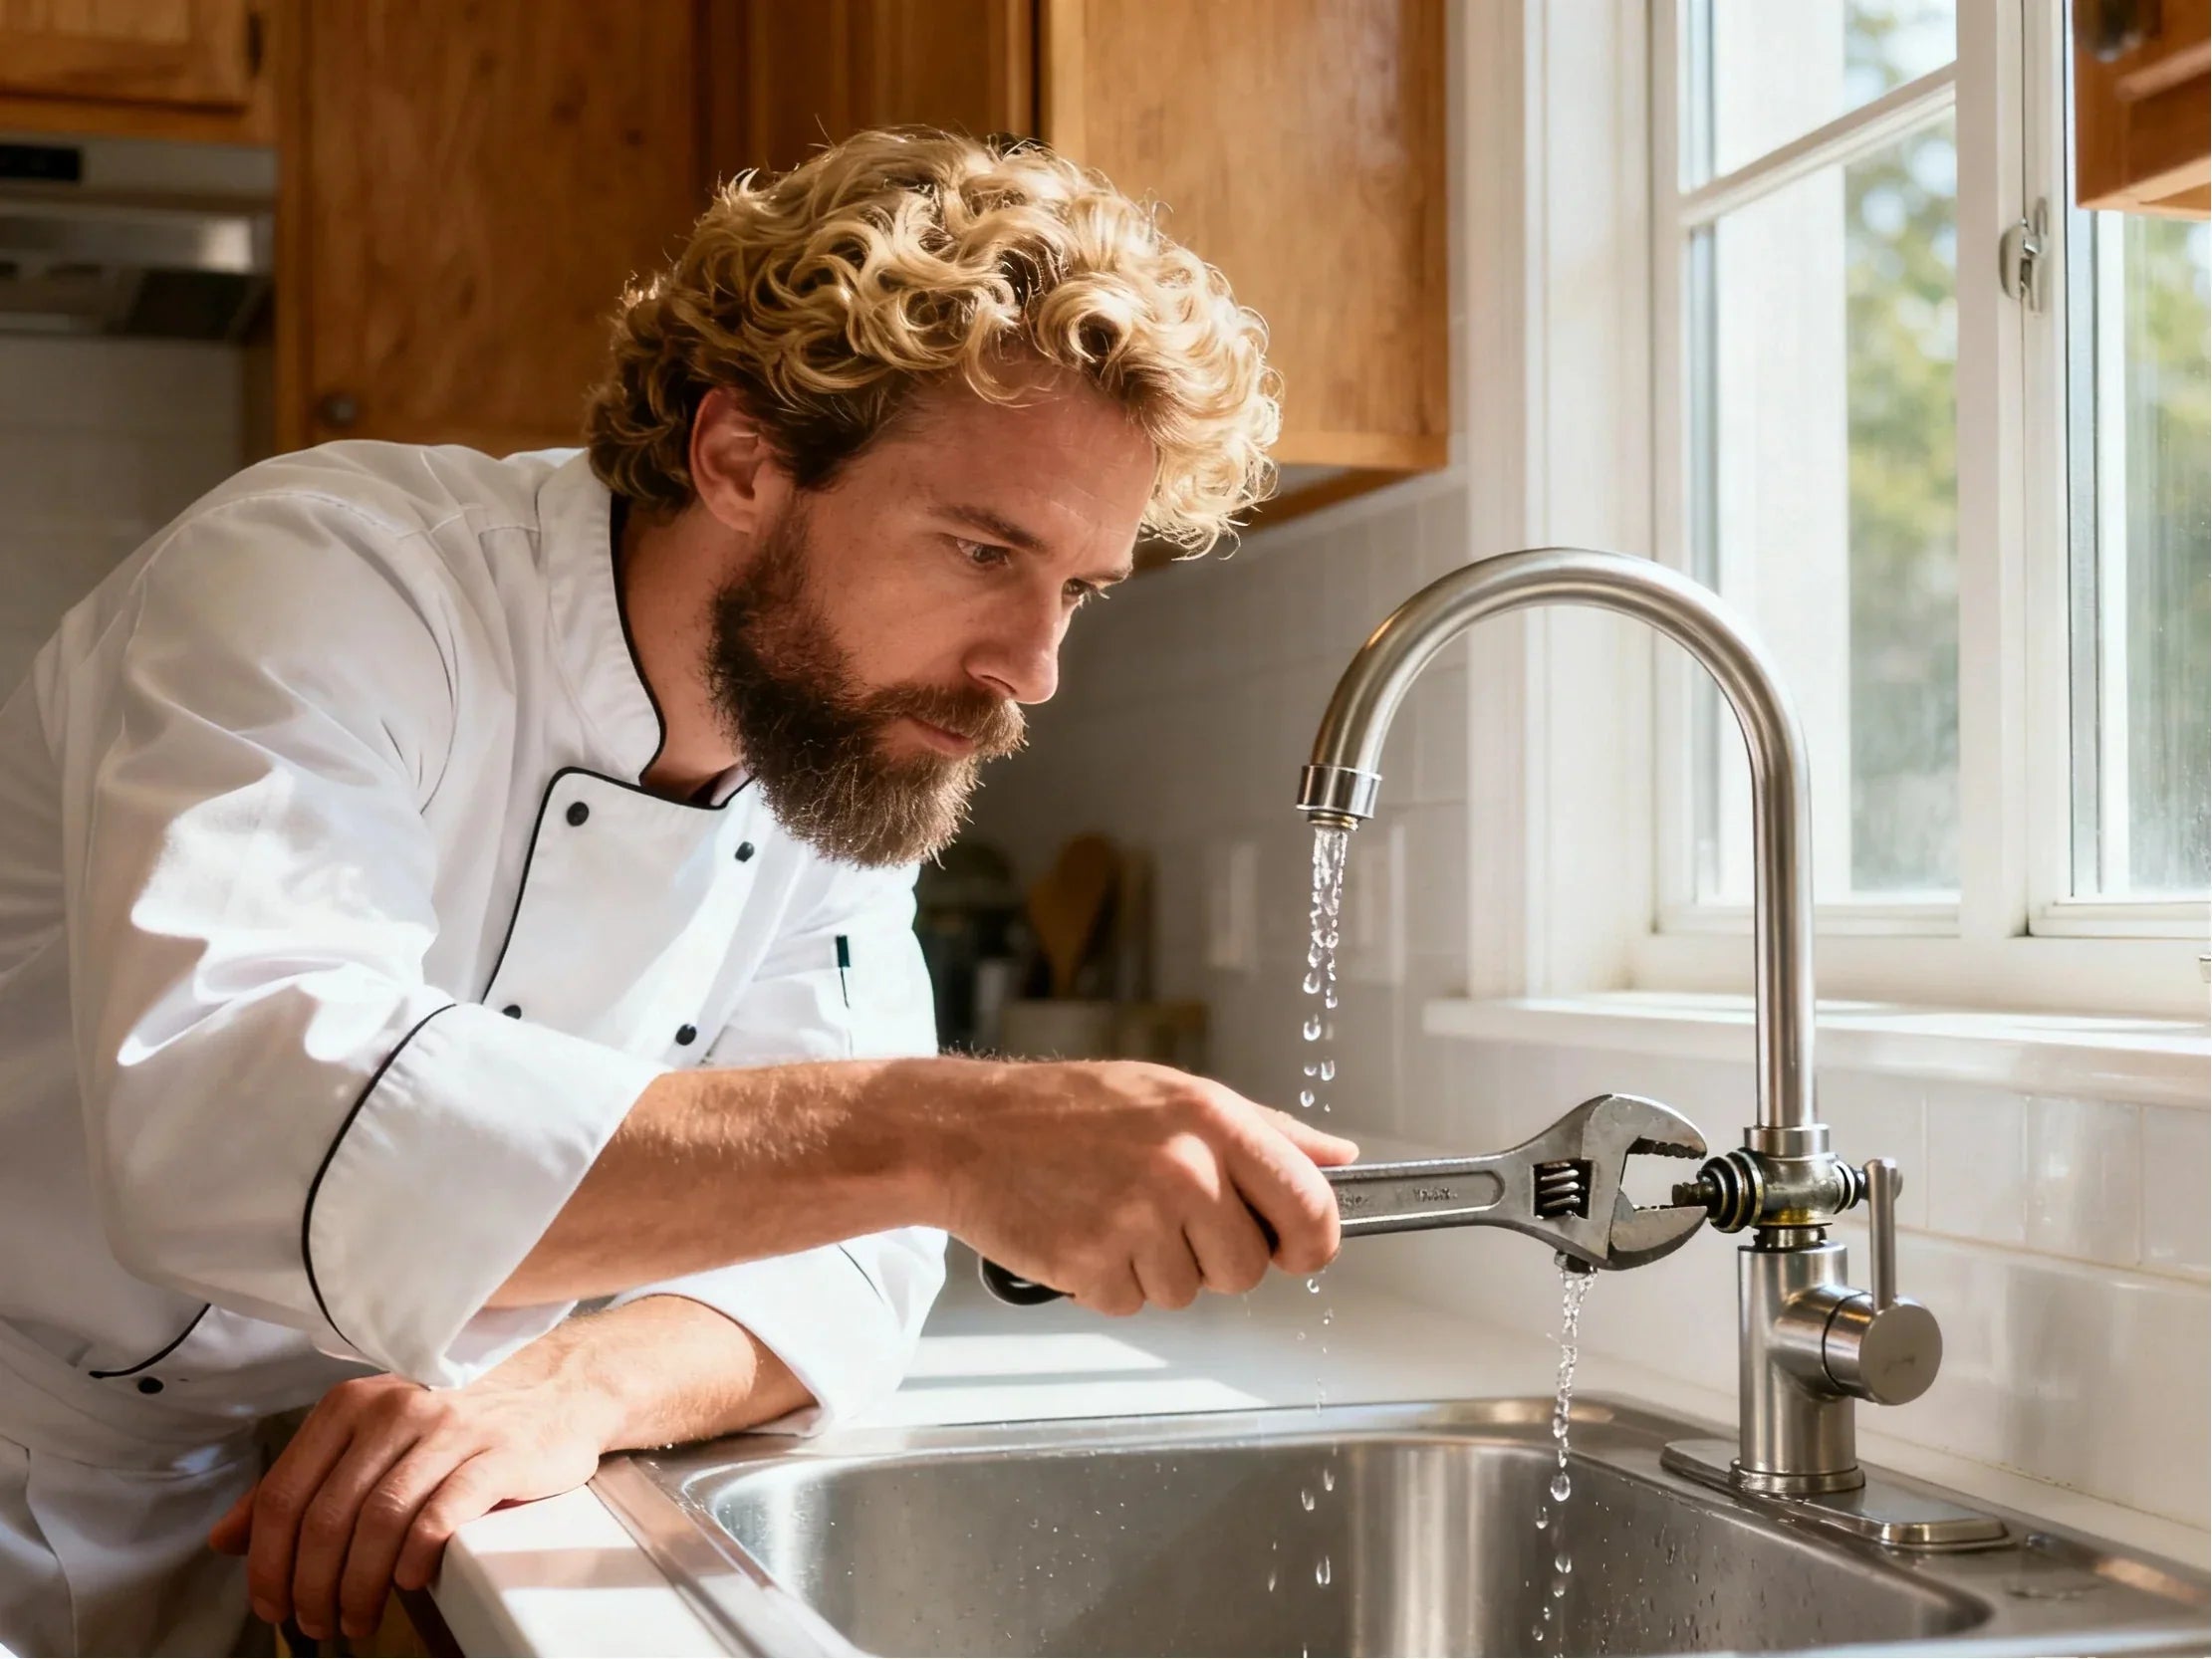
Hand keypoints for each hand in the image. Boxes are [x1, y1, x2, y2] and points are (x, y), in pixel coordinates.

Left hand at [208, 1364, 617, 1641]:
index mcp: (350, 1405)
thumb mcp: (366, 1448)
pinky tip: (408, 1582)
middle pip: (328, 1515)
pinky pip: (440, 1514)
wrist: (548, 1401)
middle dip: (312, 1586)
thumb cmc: (447, 1435)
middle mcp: (395, 1408)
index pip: (285, 1492)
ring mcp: (449, 1428)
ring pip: (380, 1520)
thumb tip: (226, 1540)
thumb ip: (298, 1487)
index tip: (271, 1606)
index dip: (269, 1562)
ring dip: (359, 1585)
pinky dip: (414, 1557)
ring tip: (358, 1618)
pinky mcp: (496, 1454)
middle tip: (316, 1624)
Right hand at [927, 1059, 1358, 1314]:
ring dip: (1158, 1269)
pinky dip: (1111, 1282)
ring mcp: (1137, 1220)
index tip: (1298, 1249)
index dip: (1313, 1243)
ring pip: (1190, 1293)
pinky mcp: (1093, 1266)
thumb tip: (1339, 1160)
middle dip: (1216, 1257)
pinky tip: (1084, 1231)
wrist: (967, 1132)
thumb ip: (1267, 1133)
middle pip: (1249, 1268)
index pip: (1311, 1208)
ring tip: (1114, 1212)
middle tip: (1168, 1216)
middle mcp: (1184, 1169)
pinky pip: (1135, 1304)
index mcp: (1215, 1121)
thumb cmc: (1070, 1109)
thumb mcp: (1177, 1096)